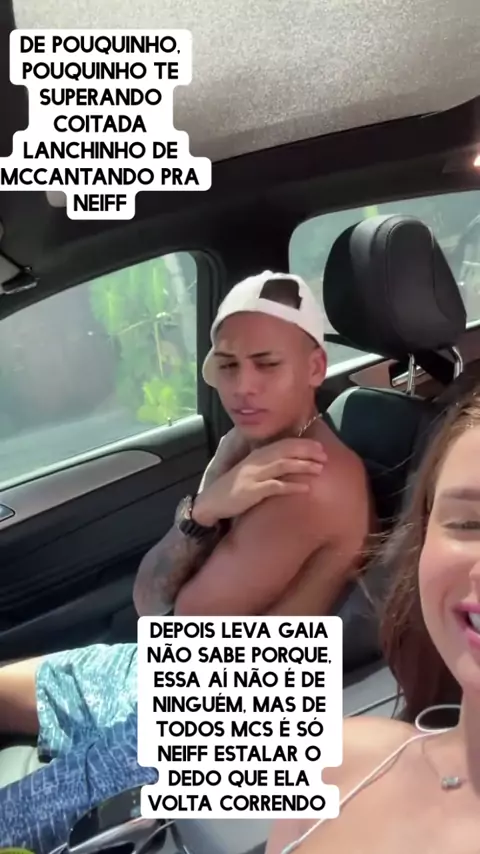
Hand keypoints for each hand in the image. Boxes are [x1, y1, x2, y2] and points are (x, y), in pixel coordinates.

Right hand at [193, 438, 326, 525]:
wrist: (211, 503)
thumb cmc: (232, 489)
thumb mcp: (249, 472)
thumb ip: (265, 467)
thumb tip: (287, 464)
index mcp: (256, 456)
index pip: (282, 444)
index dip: (301, 444)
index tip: (319, 447)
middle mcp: (255, 462)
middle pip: (285, 451)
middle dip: (306, 451)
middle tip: (324, 455)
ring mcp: (253, 476)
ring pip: (283, 465)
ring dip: (303, 466)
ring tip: (320, 469)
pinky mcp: (252, 491)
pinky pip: (276, 486)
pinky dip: (292, 486)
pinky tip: (306, 488)